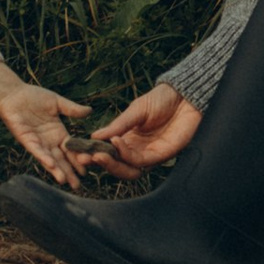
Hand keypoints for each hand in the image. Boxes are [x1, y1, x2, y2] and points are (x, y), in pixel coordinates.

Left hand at [0, 70, 92, 183]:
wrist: (13, 94)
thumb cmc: (33, 97)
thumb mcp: (57, 103)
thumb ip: (72, 109)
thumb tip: (90, 111)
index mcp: (58, 133)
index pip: (70, 150)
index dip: (77, 160)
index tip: (86, 171)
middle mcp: (48, 140)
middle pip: (61, 159)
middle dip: (69, 172)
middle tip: (77, 186)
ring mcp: (37, 141)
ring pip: (49, 158)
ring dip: (56, 170)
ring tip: (64, 181)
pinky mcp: (26, 139)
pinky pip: (36, 150)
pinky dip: (43, 157)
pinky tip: (50, 165)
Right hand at [83, 83, 200, 175]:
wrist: (186, 95)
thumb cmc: (162, 100)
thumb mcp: (135, 110)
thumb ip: (117, 125)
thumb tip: (94, 136)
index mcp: (129, 139)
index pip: (109, 152)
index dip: (94, 154)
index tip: (77, 151)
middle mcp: (138, 150)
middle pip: (117, 165)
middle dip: (100, 163)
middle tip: (85, 158)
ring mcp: (150, 154)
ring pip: (127, 169)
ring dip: (111, 163)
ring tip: (97, 154)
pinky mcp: (163, 155)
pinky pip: (141, 161)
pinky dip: (126, 155)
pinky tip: (116, 143)